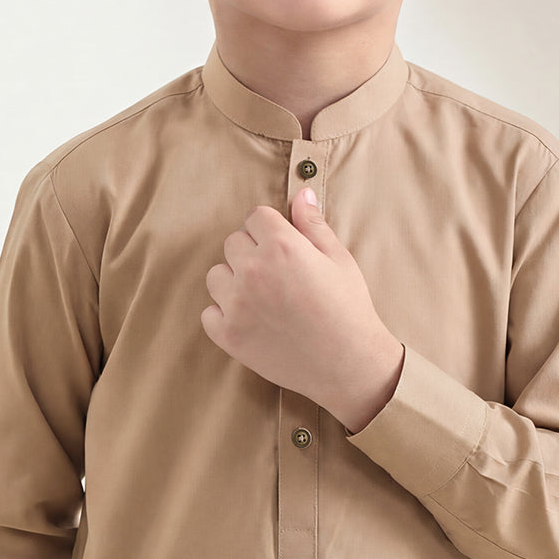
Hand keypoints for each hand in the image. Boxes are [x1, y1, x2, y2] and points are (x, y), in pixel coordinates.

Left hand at [201, 187, 403, 427]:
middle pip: (233, 243)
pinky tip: (252, 321)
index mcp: (282, 246)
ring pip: (216, 275)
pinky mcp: (228, 334)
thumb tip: (300, 193)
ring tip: (263, 299)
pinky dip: (225, 315)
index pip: (255, 217)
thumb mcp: (339, 260)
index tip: (285, 249)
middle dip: (253, 253)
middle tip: (278, 277)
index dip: (271, 231)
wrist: (348, 365)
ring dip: (234, 282)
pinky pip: (210, 312)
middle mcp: (253, 270)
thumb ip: (313, 225)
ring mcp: (236, 304)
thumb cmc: (349, 309)